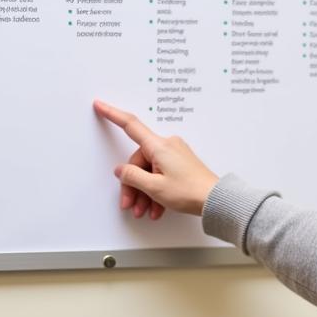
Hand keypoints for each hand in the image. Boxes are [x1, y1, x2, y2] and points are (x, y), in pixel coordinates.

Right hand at [93, 100, 218, 218]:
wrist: (216, 200)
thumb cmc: (189, 191)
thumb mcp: (154, 187)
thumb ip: (133, 177)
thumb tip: (121, 170)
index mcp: (159, 146)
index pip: (130, 125)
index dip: (112, 114)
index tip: (100, 105)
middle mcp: (167, 146)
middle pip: (138, 162)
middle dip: (132, 185)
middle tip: (130, 205)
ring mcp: (174, 156)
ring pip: (149, 172)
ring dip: (144, 193)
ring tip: (144, 212)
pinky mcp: (180, 165)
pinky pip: (160, 176)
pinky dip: (155, 192)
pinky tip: (156, 209)